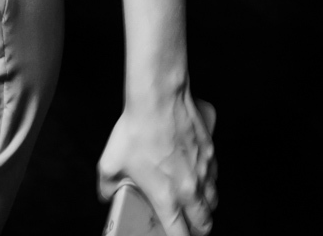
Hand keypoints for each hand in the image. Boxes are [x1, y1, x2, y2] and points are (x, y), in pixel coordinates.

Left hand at [98, 92, 217, 235]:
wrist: (158, 100)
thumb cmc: (136, 130)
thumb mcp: (109, 164)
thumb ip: (108, 187)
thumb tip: (108, 194)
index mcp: (166, 198)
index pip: (180, 234)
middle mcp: (189, 188)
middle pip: (204, 223)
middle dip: (197, 228)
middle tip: (189, 225)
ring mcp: (203, 170)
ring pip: (213, 200)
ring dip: (205, 206)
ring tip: (195, 204)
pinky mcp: (210, 152)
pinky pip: (214, 175)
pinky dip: (209, 181)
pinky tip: (198, 175)